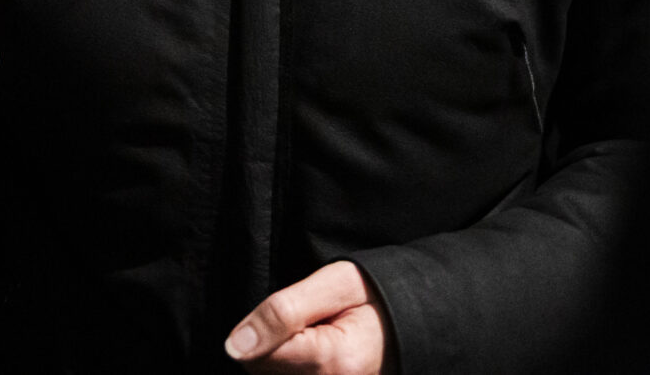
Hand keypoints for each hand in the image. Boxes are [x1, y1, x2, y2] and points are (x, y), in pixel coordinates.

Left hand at [225, 262, 393, 372]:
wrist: (415, 321)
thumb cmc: (374, 296)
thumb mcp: (333, 284)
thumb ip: (283, 312)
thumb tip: (234, 346)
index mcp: (335, 362)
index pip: (259, 358)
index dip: (263, 330)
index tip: (295, 312)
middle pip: (263, 374)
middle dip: (270, 347)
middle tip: (309, 324)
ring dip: (279, 360)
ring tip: (313, 338)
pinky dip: (290, 367)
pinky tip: (309, 356)